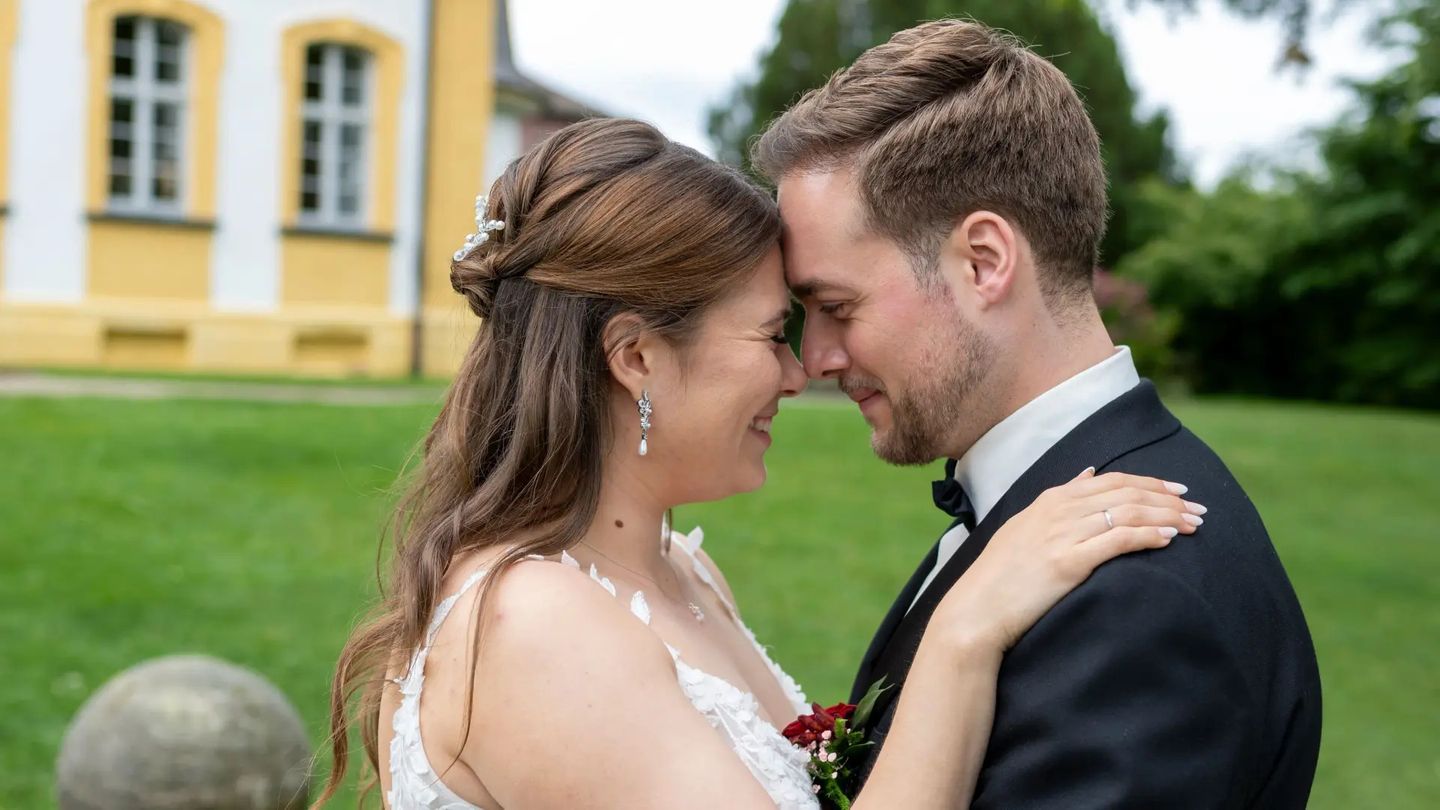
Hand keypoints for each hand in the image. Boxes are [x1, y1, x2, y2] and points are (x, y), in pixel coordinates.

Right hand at [933, 468, 1204, 653]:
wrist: (976, 610)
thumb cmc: (1000, 575)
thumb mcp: (1025, 525)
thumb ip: (1058, 499)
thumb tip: (1087, 474)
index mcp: (1049, 500)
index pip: (1111, 480)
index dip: (1150, 483)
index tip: (1178, 492)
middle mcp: (1058, 510)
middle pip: (1126, 493)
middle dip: (1168, 499)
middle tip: (1199, 509)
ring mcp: (1062, 534)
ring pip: (1128, 513)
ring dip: (1167, 517)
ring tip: (1194, 526)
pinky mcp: (1067, 561)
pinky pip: (1117, 540)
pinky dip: (1147, 536)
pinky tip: (1168, 540)